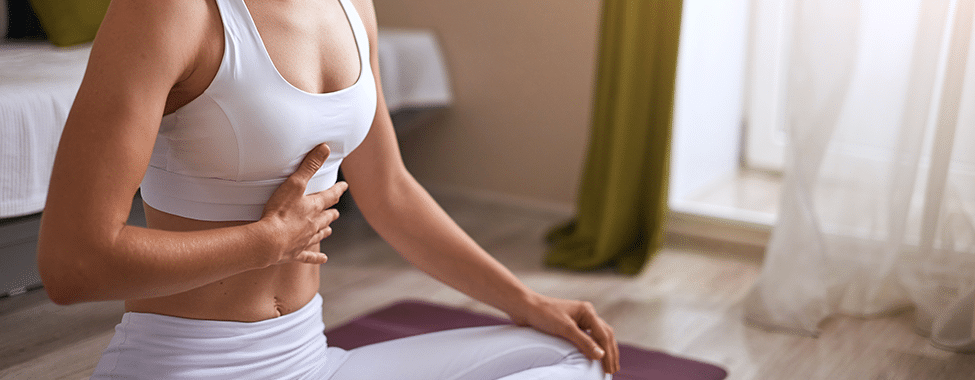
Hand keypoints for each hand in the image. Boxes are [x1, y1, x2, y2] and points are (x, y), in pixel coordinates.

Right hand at [260, 143, 347, 264]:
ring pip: (319, 234)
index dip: (337, 190)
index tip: (344, 186)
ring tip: (330, 229)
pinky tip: (324, 259)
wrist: (268, 241)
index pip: (330, 196)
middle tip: (336, 211)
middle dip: (331, 212)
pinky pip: (309, 256)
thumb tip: (325, 147)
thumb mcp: (294, 183)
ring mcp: (305, 240)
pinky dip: (316, 258)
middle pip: (326, 217)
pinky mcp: (295, 253)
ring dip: (325, 230)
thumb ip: (309, 165)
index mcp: (314, 207)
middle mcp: (313, 224)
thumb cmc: (280, 212)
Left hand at [510, 294, 619, 373]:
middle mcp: (586, 315)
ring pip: (599, 336)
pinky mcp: (571, 325)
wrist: (524, 307)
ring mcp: (579, 320)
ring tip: (609, 365)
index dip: (609, 353)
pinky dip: (594, 347)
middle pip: (605, 335)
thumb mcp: (565, 328)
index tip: (610, 369)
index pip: (604, 335)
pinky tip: (595, 356)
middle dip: (611, 353)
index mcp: (587, 312)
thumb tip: (601, 355)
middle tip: (613, 370)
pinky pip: (588, 338)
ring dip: (605, 350)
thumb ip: (583, 341)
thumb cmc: (543, 314)